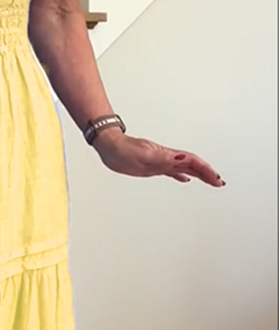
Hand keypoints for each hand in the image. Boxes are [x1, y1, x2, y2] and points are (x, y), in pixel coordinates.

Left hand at [94, 129, 225, 186]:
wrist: (109, 146)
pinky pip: (172, 171)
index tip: (217, 179)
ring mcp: (160, 162)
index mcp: (167, 156)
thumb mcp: (144, 156)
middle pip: (192, 165)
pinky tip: (185, 179)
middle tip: (220, 182)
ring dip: (199, 174)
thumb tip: (183, 159)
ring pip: (185, 168)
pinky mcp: (153, 166)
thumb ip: (163, 158)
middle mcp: (166, 158)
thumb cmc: (123, 150)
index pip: (192, 163)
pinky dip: (181, 175)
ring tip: (210, 180)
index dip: (206, 171)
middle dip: (207, 174)